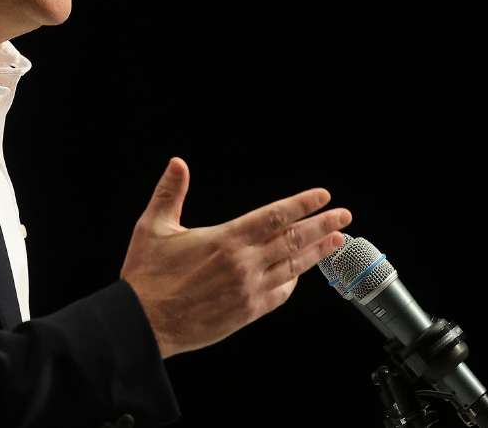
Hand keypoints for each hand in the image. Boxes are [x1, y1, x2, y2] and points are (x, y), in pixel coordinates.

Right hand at [119, 157, 351, 358]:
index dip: (302, 205)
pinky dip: (293, 282)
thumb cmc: (146, 276)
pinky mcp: (246, 312)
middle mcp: (243, 264)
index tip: (323, 197)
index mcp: (226, 239)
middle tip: (343, 216)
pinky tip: (301, 275)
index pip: (274, 216)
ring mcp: (248, 290)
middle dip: (322, 225)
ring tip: (337, 241)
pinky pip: (279, 295)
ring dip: (317, 252)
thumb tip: (178, 164)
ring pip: (293, 267)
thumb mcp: (153, 227)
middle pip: (293, 239)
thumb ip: (170, 193)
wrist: (144, 323)